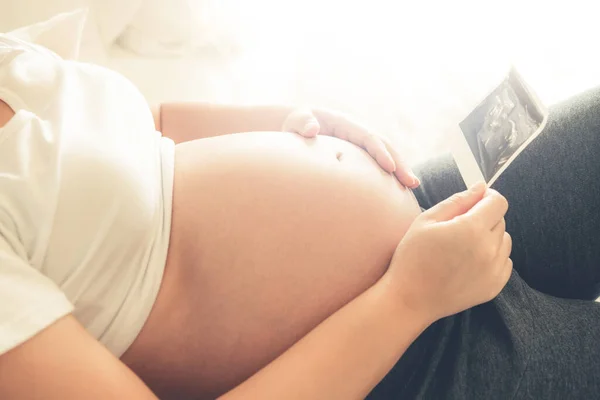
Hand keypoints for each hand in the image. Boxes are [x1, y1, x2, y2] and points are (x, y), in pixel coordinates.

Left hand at [282, 108, 419, 187]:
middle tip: (412, 183)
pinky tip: (398, 192)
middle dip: (399, 163)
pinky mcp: (361, 155)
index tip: (390, 168)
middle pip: (384, 146)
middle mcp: (359, 132)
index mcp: (346, 124)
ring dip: (400, 170)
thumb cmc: (297, 124)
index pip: (368, 137)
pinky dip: (389, 175)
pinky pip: (378, 163)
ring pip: (386, 155)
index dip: (380, 152)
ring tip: (412, 187)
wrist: (300, 126)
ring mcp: (361, 143)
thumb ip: (303, 123)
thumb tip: (312, 129)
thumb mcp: (297, 121)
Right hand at [384, 182, 511, 322]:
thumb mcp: (427, 220)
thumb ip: (457, 201)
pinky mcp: (494, 286)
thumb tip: (480, 187)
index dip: (487, 197)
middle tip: (458, 227)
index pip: (498, 202)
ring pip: (504, 241)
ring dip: (489, 237)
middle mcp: (488, 249)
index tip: (474, 201)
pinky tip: (469, 262)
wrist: (410, 299)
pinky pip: (504, 262)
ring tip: (464, 246)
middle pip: (500, 220)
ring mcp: (493, 270)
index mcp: (471, 229)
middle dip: (484, 217)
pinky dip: (491, 257)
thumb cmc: (413, 257)